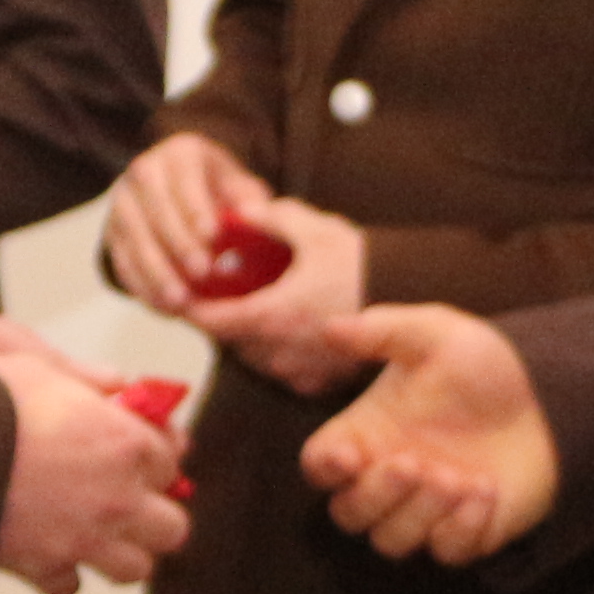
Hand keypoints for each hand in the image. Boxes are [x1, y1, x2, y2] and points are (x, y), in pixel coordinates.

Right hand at [0, 351, 190, 593]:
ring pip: (136, 568)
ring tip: (100, 534)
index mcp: (125, 444)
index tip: (141, 456)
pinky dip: (64, 574)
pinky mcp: (44, 567)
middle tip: (132, 500)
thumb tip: (117, 385)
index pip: (170, 462)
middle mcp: (117, 498)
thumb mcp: (44, 368)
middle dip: (156, 514)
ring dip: (123, 551)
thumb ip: (89, 382)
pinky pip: (71, 587)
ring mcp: (84, 539)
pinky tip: (51, 552)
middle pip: (172, 527)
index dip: (156, 458)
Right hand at [104, 131, 269, 312]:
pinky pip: (122, 262)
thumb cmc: (218, 192)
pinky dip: (142, 287)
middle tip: (202, 272)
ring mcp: (123, 202)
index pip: (184, 178)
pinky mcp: (112, 233)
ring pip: (134, 238)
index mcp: (179, 154)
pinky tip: (164, 308)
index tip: (213, 237)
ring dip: (156, 271)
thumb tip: (255, 213)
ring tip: (181, 300)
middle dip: (178, 243)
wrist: (179, 195)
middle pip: (156, 209)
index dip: (196, 208)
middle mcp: (144, 172)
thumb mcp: (237, 185)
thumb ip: (248, 198)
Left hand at [182, 195, 367, 393]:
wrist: (412, 299)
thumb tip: (236, 209)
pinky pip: (283, 371)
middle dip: (223, 320)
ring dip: (250, 338)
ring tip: (257, 308)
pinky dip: (278, 353)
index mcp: (271, 316)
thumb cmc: (361, 264)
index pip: (210, 322)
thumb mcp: (315, 230)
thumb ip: (271, 217)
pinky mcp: (318, 384)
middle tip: (222, 294)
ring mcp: (299, 372)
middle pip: (230, 342)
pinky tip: (289, 329)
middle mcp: (280, 352)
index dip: (190, 309)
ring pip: (255, 359)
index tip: (181, 296)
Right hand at [297, 304, 555, 562]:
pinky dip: (462, 529)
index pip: (319, 466)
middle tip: (412, 463)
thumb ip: (381, 330)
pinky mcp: (466, 533)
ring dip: (418, 514)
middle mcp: (387, 478)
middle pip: (349, 515)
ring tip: (457, 476)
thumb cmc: (482, 364)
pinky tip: (486, 491)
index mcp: (367, 433)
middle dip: (375, 495)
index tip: (348, 456)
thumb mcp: (434, 333)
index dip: (324, 468)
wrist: (549, 394)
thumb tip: (328, 327)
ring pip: (391, 541)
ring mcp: (425, 511)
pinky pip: (446, 552)